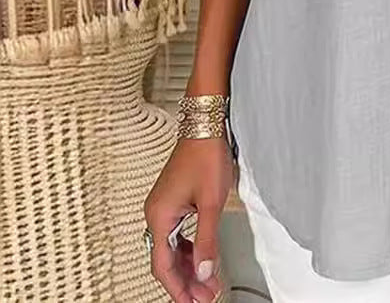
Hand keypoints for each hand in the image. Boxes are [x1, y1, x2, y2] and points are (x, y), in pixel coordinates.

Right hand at [144, 137, 234, 301]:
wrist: (206, 127)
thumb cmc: (206, 156)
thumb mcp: (211, 203)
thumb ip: (208, 241)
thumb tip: (206, 272)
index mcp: (159, 217)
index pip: (163, 265)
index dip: (179, 288)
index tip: (194, 302)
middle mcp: (156, 213)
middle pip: (166, 260)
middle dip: (187, 281)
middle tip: (206, 297)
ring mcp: (163, 207)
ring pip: (172, 248)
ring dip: (189, 266)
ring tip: (207, 282)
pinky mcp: (172, 200)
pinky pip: (176, 234)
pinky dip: (189, 249)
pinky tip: (201, 258)